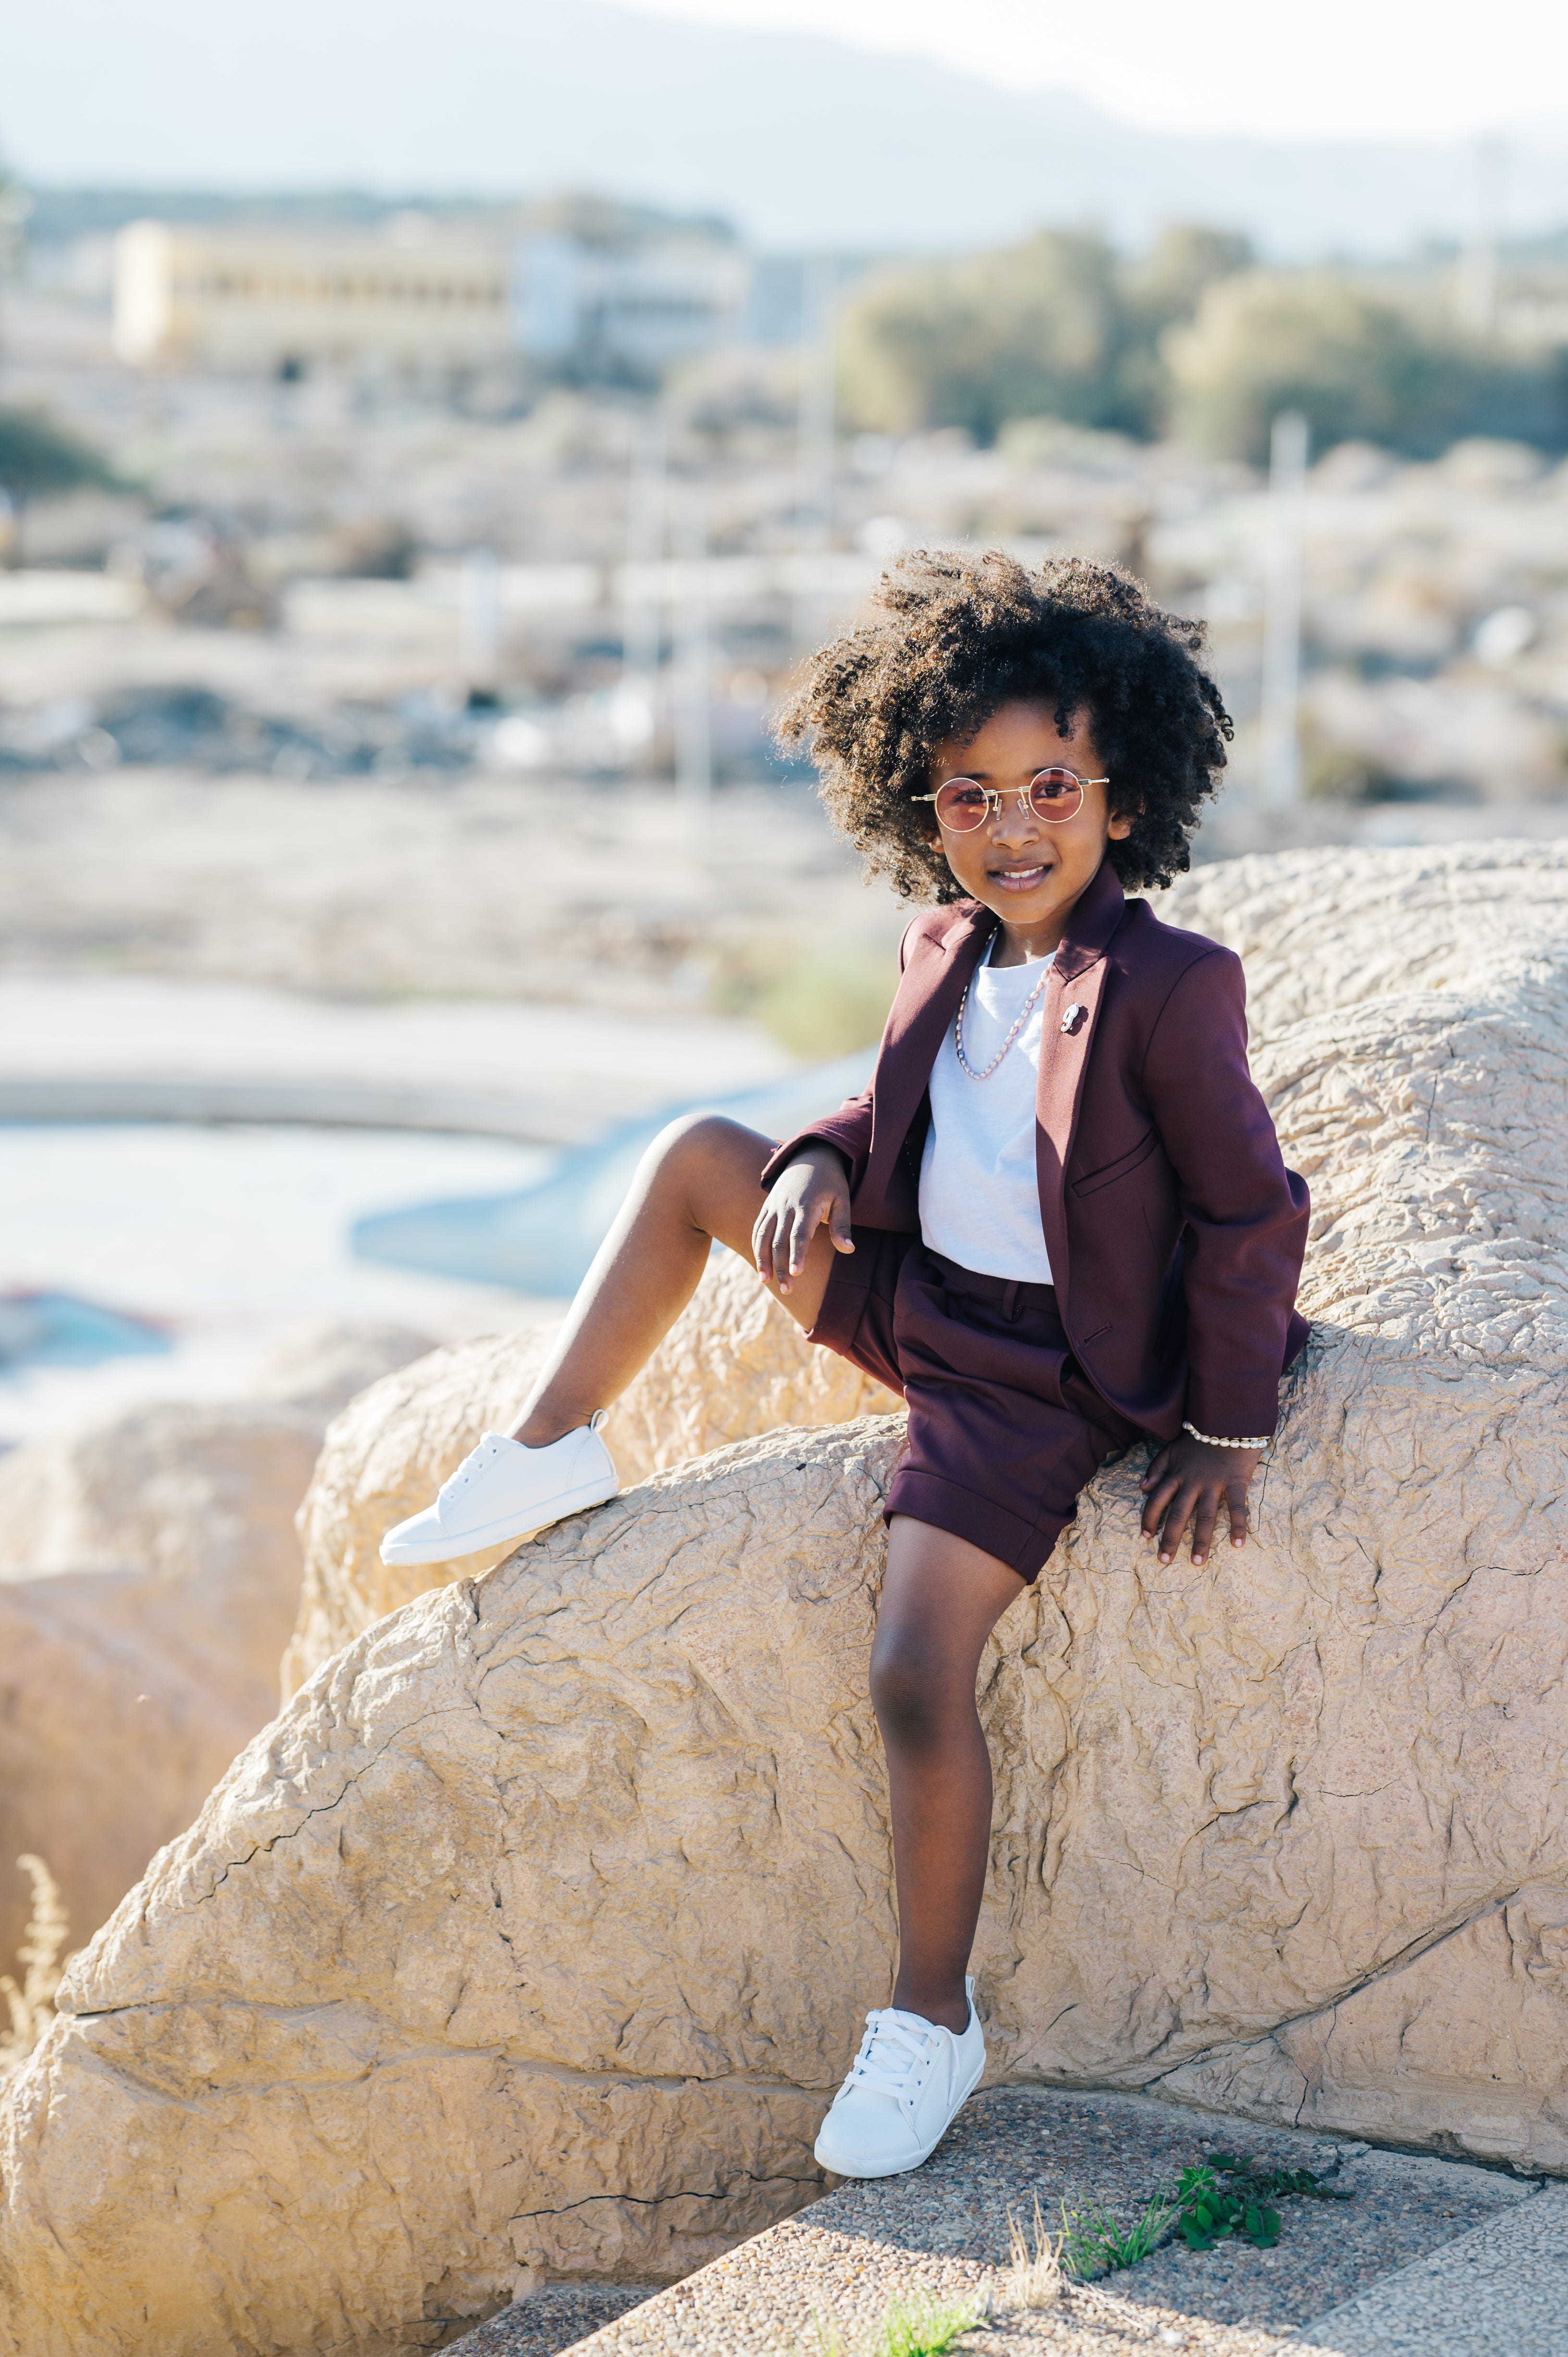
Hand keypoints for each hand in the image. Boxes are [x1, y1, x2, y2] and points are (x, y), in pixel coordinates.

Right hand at [752, 1146, 853, 1293]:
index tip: (797, 1274)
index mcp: (806, 1205)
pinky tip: (761, 1265)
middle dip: (781, 1266)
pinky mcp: (767, 1206)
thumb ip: (842, 1226)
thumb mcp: (843, 1199)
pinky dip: (756, 1247)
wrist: (810, 1156)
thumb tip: (849, 1250)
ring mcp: (773, 1206)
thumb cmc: (831, 1182)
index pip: (799, 1234)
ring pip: (762, 1235)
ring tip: (766, 1281)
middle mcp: (786, 1206)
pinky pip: (757, 1228)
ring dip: (762, 1260)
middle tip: (787, 1290)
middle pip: (779, 1240)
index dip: (797, 1254)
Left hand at [1139, 1434, 1261, 1566]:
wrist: (1228, 1418)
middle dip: (1169, 1539)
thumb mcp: (1172, 1448)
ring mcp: (1214, 1483)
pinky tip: (1238, 1544)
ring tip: (1197, 1561)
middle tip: (1164, 1561)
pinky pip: (1237, 1507)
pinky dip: (1238, 1525)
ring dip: (1200, 1540)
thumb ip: (1156, 1467)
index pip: (1157, 1500)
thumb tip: (1142, 1488)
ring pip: (1205, 1516)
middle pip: (1177, 1514)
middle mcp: (1192, 1481)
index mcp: (1176, 1474)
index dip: (1149, 1519)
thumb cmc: (1200, 1435)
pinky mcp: (1236, 1481)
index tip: (1145, 1537)